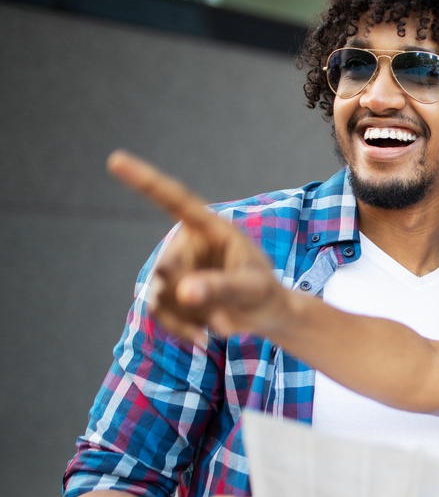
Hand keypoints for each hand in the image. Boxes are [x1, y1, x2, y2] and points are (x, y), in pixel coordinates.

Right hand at [106, 150, 287, 344]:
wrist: (265, 315)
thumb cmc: (265, 292)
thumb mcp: (252, 288)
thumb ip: (222, 287)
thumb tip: (182, 290)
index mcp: (208, 227)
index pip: (173, 199)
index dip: (144, 180)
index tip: (116, 159)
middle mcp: (185, 244)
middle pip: (167, 267)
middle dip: (190, 294)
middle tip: (220, 310)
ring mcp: (174, 269)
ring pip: (159, 294)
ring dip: (185, 317)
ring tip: (218, 325)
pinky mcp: (169, 293)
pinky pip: (160, 312)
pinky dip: (180, 328)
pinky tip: (203, 337)